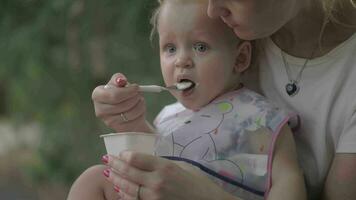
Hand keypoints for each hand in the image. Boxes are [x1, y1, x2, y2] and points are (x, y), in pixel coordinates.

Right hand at [92, 73, 151, 132]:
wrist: (125, 110)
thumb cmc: (122, 94)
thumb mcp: (119, 84)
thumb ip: (119, 79)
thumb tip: (121, 80)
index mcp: (98, 95)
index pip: (113, 95)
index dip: (127, 92)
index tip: (136, 88)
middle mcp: (100, 110)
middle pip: (122, 105)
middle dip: (134, 98)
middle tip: (139, 94)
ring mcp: (109, 122)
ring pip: (130, 113)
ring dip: (139, 105)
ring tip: (139, 100)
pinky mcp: (119, 129)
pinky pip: (134, 121)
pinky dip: (140, 113)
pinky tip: (138, 109)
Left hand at [102, 152, 235, 199]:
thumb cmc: (197, 182)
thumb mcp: (180, 166)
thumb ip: (161, 163)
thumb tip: (144, 160)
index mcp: (164, 167)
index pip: (135, 158)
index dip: (124, 155)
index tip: (120, 153)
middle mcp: (156, 181)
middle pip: (128, 172)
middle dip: (114, 165)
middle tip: (106, 159)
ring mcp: (154, 197)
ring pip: (127, 188)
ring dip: (115, 180)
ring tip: (108, 173)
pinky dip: (124, 195)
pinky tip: (119, 190)